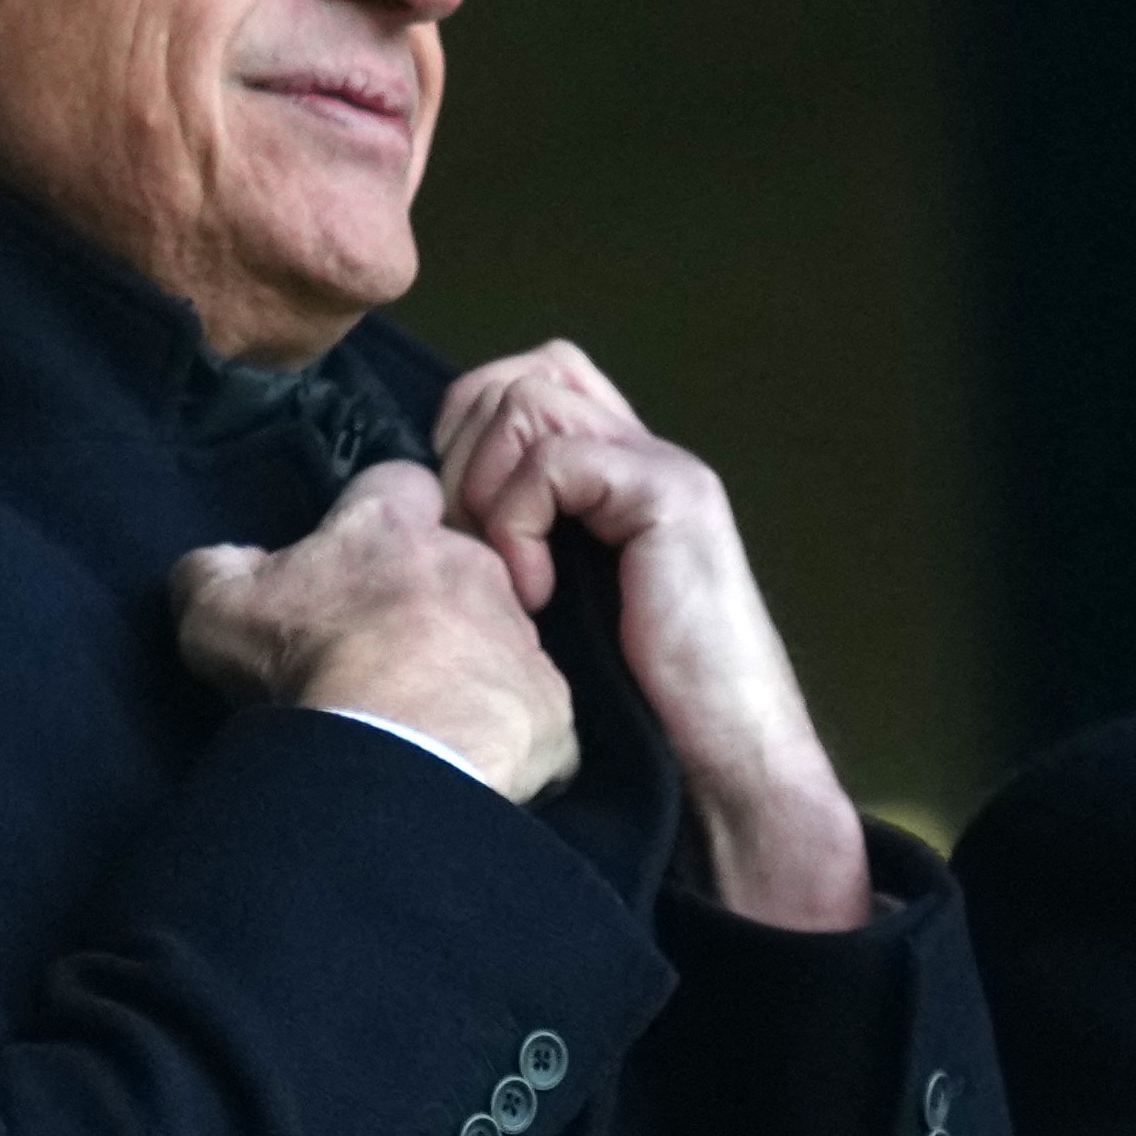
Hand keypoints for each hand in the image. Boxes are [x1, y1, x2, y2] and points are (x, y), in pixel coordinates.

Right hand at [174, 461, 581, 803]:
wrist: (389, 753)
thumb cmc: (303, 662)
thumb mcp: (213, 605)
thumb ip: (215, 567)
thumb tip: (229, 562)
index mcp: (391, 527)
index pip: (403, 482)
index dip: (385, 513)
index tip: (360, 556)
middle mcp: (470, 564)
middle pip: (462, 562)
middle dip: (434, 596)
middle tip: (388, 649)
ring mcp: (520, 636)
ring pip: (502, 637)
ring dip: (471, 662)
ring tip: (425, 714)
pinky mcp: (551, 706)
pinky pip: (530, 714)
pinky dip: (503, 730)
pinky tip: (464, 757)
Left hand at [434, 342, 870, 930]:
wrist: (717, 759)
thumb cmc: (624, 696)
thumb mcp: (546, 596)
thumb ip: (513, 532)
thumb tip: (418, 495)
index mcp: (611, 469)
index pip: (527, 377)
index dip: (466, 425)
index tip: (450, 514)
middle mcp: (638, 451)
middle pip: (517, 377)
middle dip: (461, 452)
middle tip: (464, 548)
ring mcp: (658, 466)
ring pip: (525, 403)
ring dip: (483, 487)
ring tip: (500, 573)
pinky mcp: (669, 492)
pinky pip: (553, 459)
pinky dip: (517, 521)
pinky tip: (534, 593)